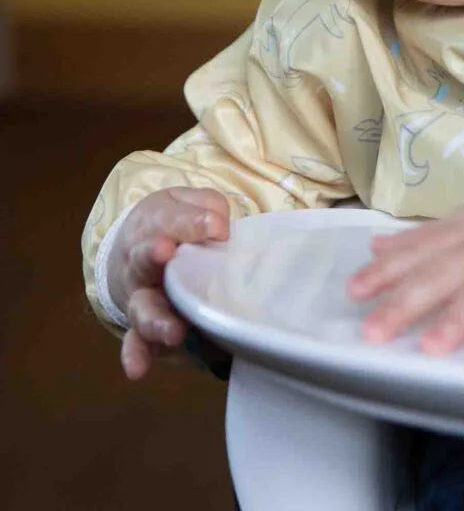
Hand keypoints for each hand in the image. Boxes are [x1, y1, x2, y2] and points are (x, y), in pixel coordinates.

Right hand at [109, 187, 229, 379]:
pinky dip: (136, 355)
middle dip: (153, 258)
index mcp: (155, 227)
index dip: (191, 223)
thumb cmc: (178, 222)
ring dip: (156, 319)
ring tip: (174, 330)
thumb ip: (205, 208)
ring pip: (142, 309)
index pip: (172, 221)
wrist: (147, 246)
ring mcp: (144, 298)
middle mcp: (143, 264)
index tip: (216, 226)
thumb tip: (219, 227)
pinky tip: (138, 369)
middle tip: (166, 252)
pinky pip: (137, 343)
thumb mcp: (192, 204)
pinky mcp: (148, 328)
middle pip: (144, 262)